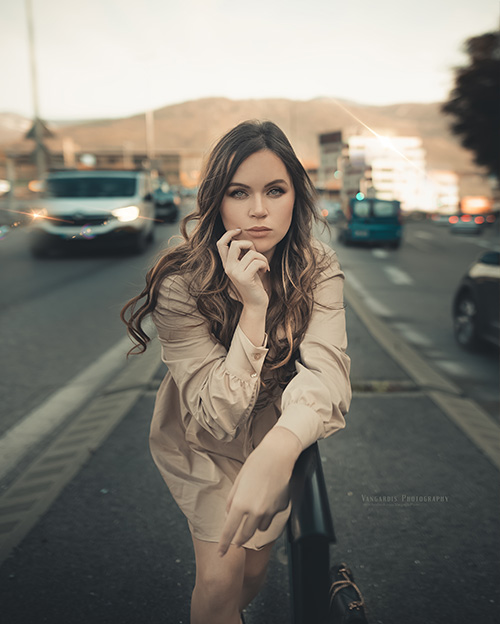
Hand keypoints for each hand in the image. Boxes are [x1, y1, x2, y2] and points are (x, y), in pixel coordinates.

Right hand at [216, 229, 269, 308]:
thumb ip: (243, 255)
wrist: (255, 303)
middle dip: (249, 244)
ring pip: (252, 254)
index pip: (221, 244)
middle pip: (235, 244)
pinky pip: (257, 262)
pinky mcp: (244, 278)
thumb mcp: (246, 267)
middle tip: (256, 254)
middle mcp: (228, 268)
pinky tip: (264, 271)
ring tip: (263, 266)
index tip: (239, 230)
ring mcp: (235, 273)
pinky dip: (264, 264)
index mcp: (227, 264)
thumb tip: (246, 240)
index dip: (229, 234)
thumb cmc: (254, 284)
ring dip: (262, 258)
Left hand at [217, 428, 301, 556]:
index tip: (221, 554)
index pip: (229, 531)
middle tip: (236, 541)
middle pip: (245, 536)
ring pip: (260, 528)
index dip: (224, 545)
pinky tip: (268, 498)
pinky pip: (272, 517)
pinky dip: (268, 513)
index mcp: (240, 504)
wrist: (279, 455)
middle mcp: (255, 511)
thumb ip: (232, 500)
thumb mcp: (238, 480)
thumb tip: (229, 515)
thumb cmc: (256, 464)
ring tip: (255, 509)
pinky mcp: (281, 508)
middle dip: (239, 540)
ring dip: (255, 525)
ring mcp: (270, 511)